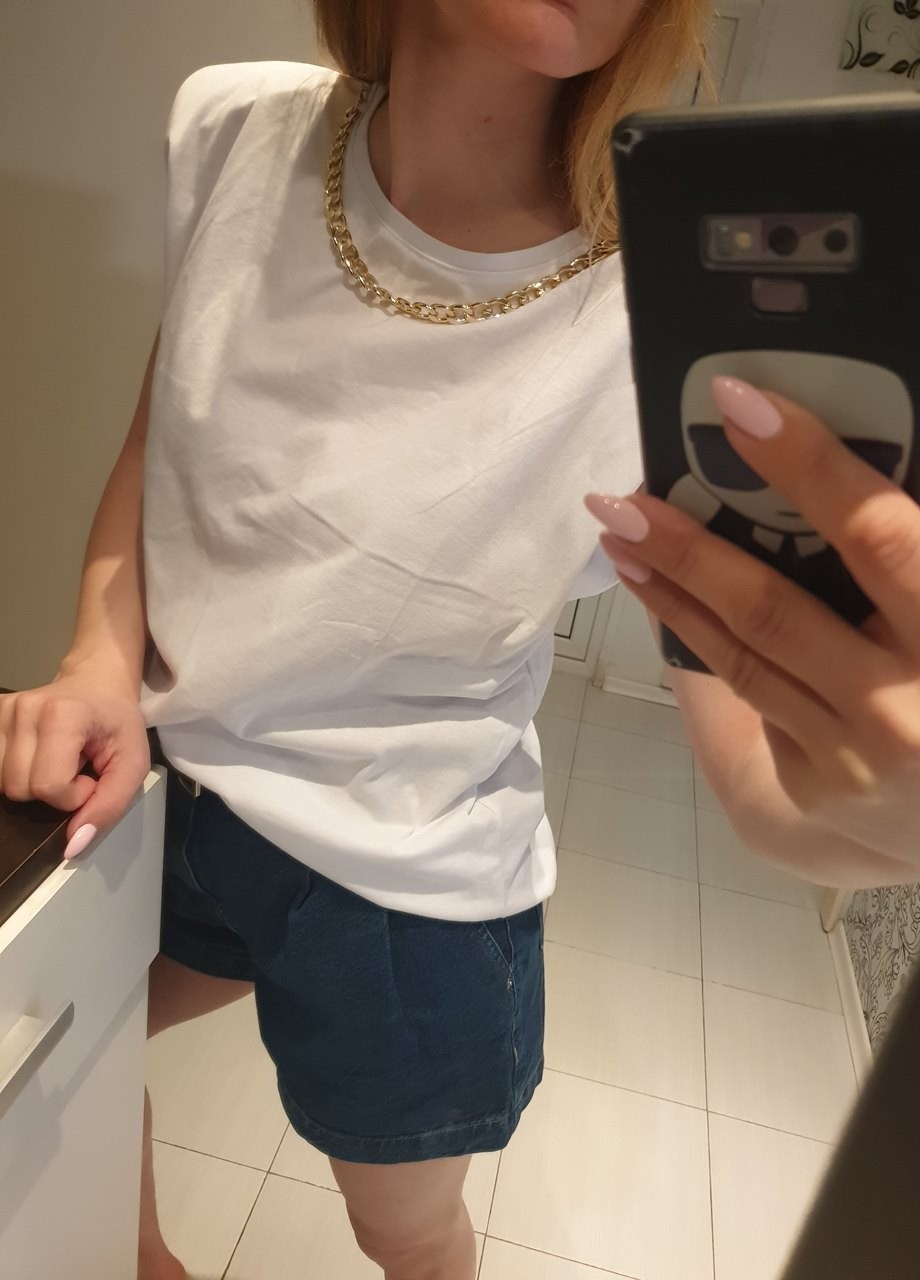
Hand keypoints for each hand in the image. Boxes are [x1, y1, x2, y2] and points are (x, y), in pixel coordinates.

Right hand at [0, 668, 150, 857]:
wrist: (97, 683)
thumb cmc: (117, 723)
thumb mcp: (132, 765)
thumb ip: (109, 806)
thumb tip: (72, 846)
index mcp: (63, 715)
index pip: (49, 785)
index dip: (73, 795)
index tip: (90, 778)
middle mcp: (24, 709)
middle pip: (19, 788)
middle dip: (51, 792)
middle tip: (75, 769)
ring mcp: (3, 711)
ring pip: (1, 783)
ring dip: (32, 783)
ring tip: (57, 761)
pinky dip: (15, 772)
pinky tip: (36, 757)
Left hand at [584, 375, 919, 867]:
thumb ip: (901, 551)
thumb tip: (820, 472)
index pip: (879, 536)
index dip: (808, 464)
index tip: (738, 403)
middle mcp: (903, 705)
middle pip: (777, 610)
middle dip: (692, 547)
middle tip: (626, 497)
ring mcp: (853, 756)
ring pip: (742, 657)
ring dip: (672, 592)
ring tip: (622, 538)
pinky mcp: (815, 787)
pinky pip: (747, 695)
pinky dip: (697, 641)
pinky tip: (663, 597)